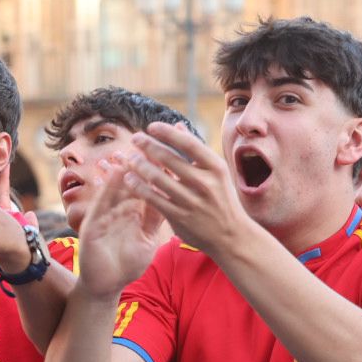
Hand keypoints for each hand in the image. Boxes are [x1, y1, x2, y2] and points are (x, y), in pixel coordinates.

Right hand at [75, 156, 165, 297]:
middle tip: (150, 140)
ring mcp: (105, 214)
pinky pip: (101, 202)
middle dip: (140, 161)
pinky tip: (114, 173)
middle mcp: (120, 209)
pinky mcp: (93, 223)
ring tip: (132, 149)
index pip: (148, 186)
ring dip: (122, 168)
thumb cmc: (127, 265)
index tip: (172, 150)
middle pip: (132, 180)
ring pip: (115, 186)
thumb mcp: (147, 240)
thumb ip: (156, 220)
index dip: (159, 169)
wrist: (106, 285)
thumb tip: (174, 199)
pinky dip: (107, 188)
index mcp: (135, 212)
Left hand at [121, 123, 255, 257]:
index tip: (152, 126)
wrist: (231, 236)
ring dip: (139, 165)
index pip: (188, 143)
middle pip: (169, 158)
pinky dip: (139, 186)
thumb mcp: (217, 173)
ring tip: (130, 157)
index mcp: (216, 168)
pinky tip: (130, 178)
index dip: (167, 132)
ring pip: (157, 178)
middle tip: (135, 138)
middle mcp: (205, 183)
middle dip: (148, 145)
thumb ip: (196, 150)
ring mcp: (191, 201)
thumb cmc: (222, 199)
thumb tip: (178, 126)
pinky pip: (153, 198)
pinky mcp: (179, 217)